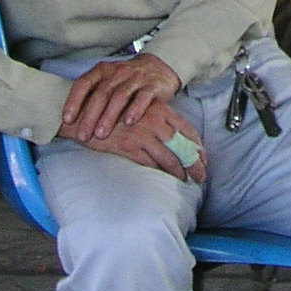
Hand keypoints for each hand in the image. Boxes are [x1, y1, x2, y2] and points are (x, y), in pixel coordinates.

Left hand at [60, 52, 180, 144]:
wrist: (158, 67)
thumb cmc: (126, 80)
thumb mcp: (107, 81)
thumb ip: (92, 95)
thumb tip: (68, 120)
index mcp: (102, 70)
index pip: (84, 83)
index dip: (74, 101)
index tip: (67, 120)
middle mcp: (118, 72)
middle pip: (101, 94)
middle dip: (90, 116)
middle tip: (82, 136)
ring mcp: (136, 77)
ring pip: (120, 96)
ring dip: (109, 116)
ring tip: (101, 134)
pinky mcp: (153, 85)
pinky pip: (143, 97)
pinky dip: (135, 109)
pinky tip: (128, 122)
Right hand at [88, 97, 204, 178]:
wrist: (87, 113)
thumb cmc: (115, 113)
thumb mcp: (141, 111)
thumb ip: (159, 122)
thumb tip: (176, 140)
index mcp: (160, 109)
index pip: (188, 130)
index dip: (198, 147)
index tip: (204, 160)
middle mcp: (154, 120)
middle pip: (183, 145)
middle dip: (195, 163)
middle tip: (201, 176)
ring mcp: (142, 133)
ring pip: (169, 157)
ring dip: (180, 172)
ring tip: (185, 181)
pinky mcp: (129, 145)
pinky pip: (150, 163)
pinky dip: (160, 172)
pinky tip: (164, 179)